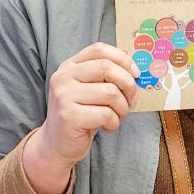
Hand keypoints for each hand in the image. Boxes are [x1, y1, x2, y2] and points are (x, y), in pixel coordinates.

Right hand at [23, 43, 138, 193]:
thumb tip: (136, 73)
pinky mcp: (69, 116)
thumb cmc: (81, 115)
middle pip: (106, 67)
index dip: (122, 59)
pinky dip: (114, 122)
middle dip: (128, 84)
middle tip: (131, 99)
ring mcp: (64, 96)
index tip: (136, 73)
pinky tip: (107, 127)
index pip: (99, 49)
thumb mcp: (90, 90)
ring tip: (117, 116)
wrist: (57, 144)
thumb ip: (106, 78)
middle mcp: (63, 77)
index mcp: (70, 66)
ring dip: (122, 107)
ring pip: (110, 92)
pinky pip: (106, 114)